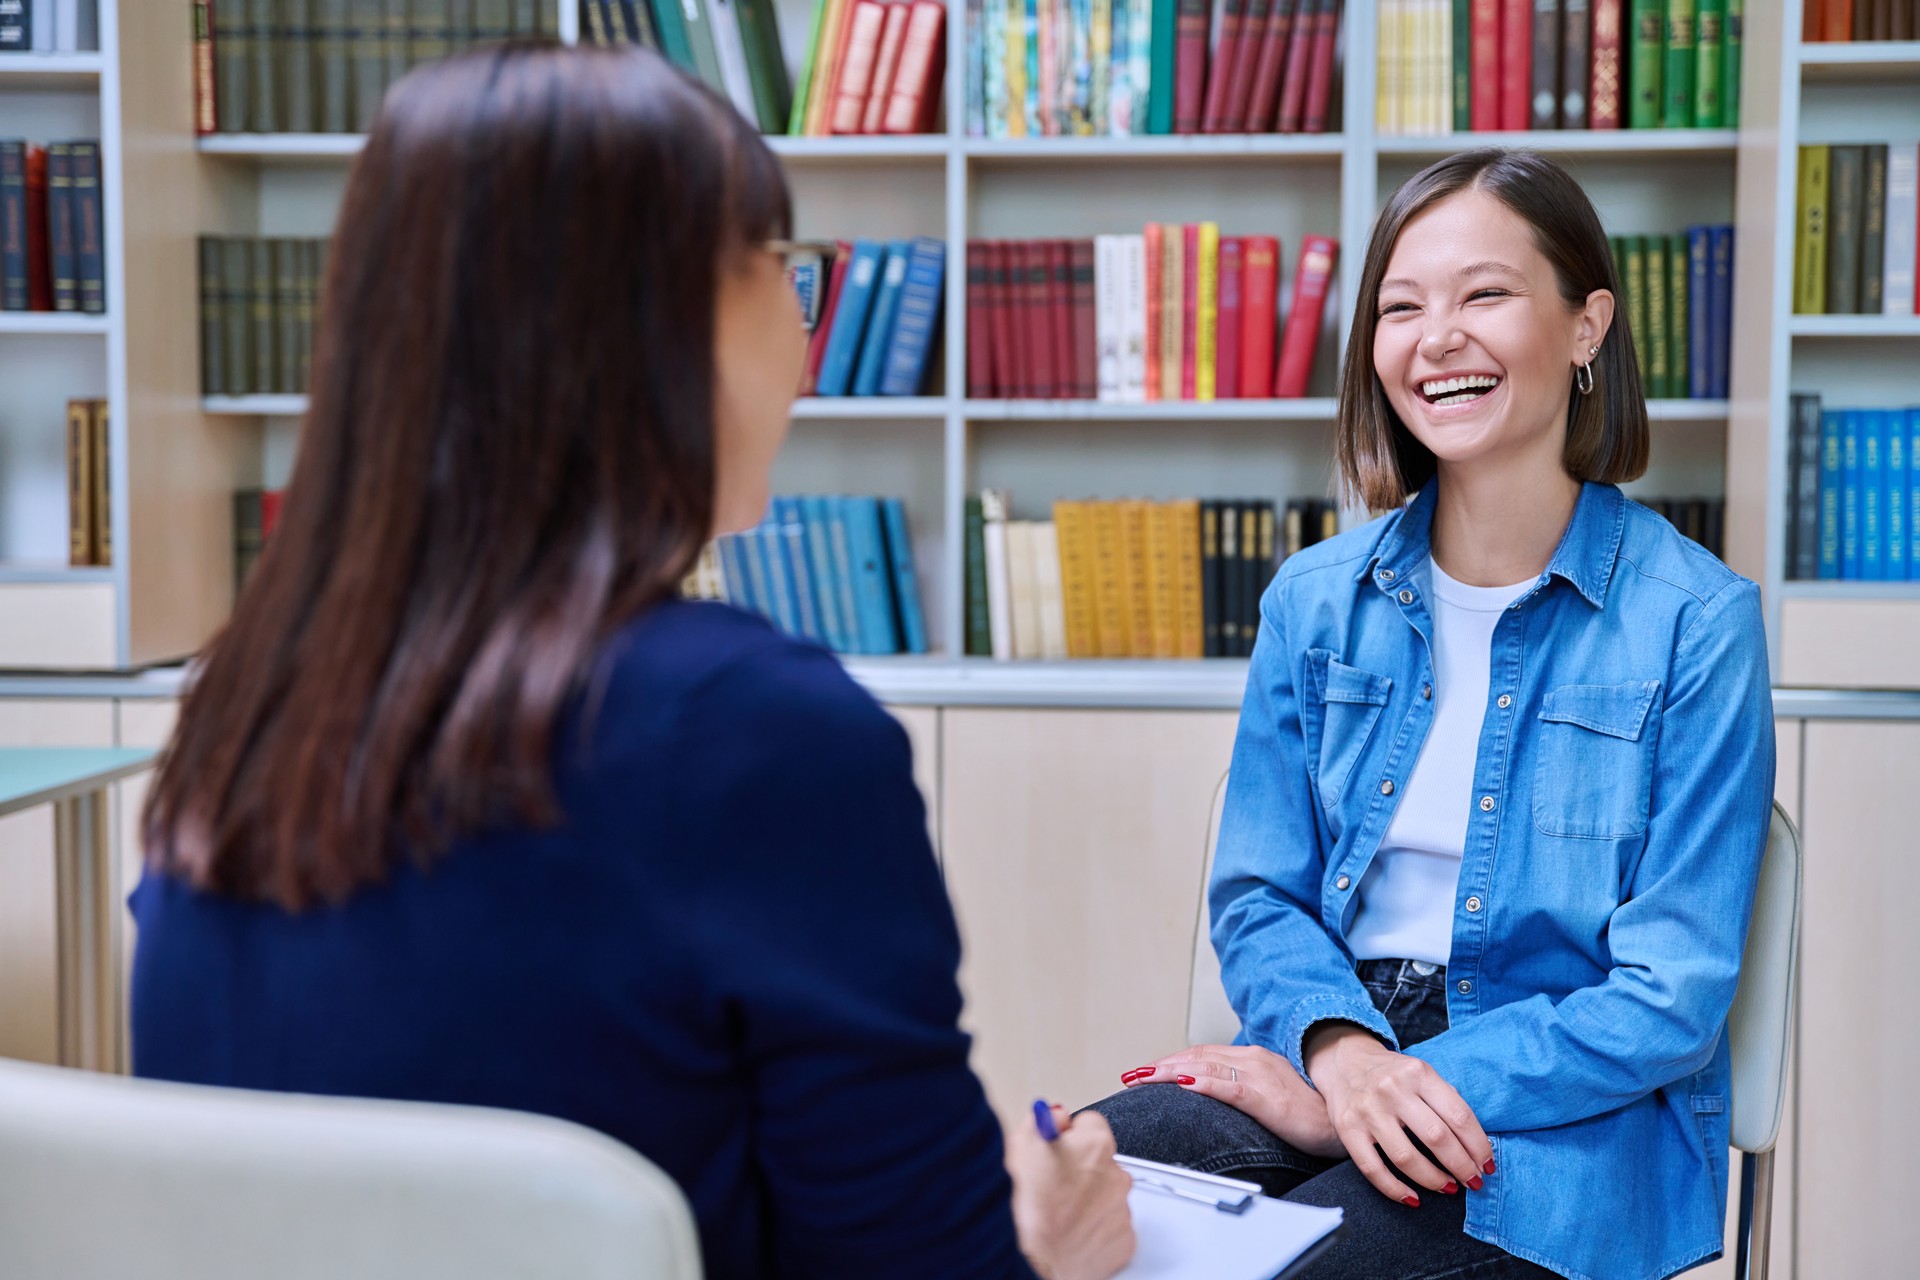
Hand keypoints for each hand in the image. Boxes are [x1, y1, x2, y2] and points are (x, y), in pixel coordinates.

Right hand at [1005, 1105, 1135, 1279]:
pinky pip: (1112, 1227)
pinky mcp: (1123, 1242)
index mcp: (1094, 1145)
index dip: (1068, 1136)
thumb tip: (1055, 1115)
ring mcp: (1121, 1210)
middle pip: (1101, 1161)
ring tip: (1058, 1214)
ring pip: (1107, 1195)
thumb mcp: (1019, 1145)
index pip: (1089, 1123)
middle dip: (1081, 1169)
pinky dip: (1096, 1229)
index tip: (1057, 1148)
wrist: (1031, 1259)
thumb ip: (1043, 1120)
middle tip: (1052, 1185)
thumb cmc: (1022, 1207)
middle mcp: (1116, 1175)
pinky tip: (1071, 1232)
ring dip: (1088, 1200)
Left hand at [1120, 1045, 1344, 1159]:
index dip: (1172, 1062)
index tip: (1147, 1072)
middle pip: (1197, 1057)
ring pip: (1205, 1066)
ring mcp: (1260, 1074)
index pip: (1203, 1056)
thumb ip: (1244, 1091)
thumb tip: (1214, 1096)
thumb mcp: (1271, 1098)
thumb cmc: (1310, 1114)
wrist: (1344, 1122)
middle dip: (1161, 1066)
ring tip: (1144, 1078)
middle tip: (1133, 1076)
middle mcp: (1253, 1059)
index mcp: (1253, 1059)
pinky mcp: (1266, 1094)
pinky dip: (1202, 1081)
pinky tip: (1182, 1083)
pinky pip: (1228, 1085)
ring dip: (1170, 1071)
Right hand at [1301, 1024, 1494, 1206]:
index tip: (1487, 1165)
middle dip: (1462, 1167)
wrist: (1344, 1061)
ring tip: (1448, 1188)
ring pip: (1406, 1158)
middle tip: (1473, 1182)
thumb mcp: (1421, 1073)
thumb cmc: (1392, 1073)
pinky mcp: (1348, 1129)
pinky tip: (1413, 1198)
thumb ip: (1445, 1100)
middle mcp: (1392, 1090)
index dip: (1478, 1146)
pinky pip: (1373, 1168)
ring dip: (1434, 1180)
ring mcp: (1368, 1110)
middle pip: (1437, 1138)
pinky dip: (1395, 1190)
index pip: (1458, 1115)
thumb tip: (1475, 1145)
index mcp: (1418, 1073)